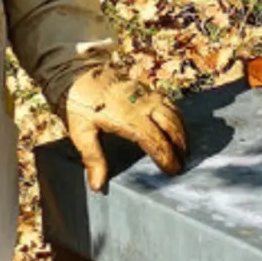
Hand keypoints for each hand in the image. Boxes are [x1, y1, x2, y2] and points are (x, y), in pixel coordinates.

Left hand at [59, 67, 187, 191]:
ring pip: (173, 112)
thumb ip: (93, 159)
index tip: (173, 171)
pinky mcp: (145, 87)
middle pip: (170, 124)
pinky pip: (168, 102)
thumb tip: (98, 186)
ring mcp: (145, 93)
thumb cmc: (78, 104)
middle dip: (180, 145)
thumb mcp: (80, 132)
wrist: (76, 73)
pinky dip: (177, 115)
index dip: (166, 157)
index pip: (155, 140)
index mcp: (128, 117)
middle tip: (184, 163)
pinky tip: (177, 126)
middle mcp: (142, 103)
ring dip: (182, 131)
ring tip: (185, 148)